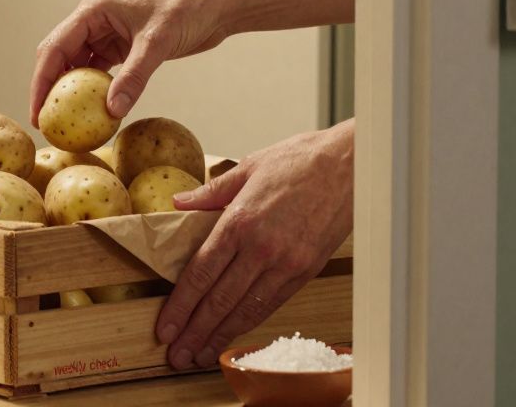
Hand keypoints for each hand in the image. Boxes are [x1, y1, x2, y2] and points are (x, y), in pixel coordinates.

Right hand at [29, 0, 241, 124]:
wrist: (216, 5)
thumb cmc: (187, 10)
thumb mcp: (157, 44)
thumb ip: (133, 77)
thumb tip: (111, 111)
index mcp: (93, 9)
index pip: (55, 48)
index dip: (41, 81)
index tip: (37, 112)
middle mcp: (94, 19)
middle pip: (59, 56)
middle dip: (49, 88)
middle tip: (46, 123)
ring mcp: (106, 32)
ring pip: (77, 65)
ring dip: (71, 91)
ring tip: (65, 122)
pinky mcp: (122, 45)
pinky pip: (99, 70)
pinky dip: (94, 90)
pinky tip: (92, 111)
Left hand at [156, 119, 353, 369]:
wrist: (350, 165)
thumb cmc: (300, 161)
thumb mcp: (247, 168)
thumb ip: (210, 192)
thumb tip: (179, 203)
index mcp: (240, 221)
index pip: (201, 273)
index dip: (180, 306)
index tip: (165, 327)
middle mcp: (262, 248)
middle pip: (220, 300)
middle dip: (195, 331)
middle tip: (176, 355)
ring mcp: (287, 263)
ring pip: (247, 309)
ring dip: (221, 336)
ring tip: (199, 355)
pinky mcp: (306, 270)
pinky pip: (272, 303)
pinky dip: (251, 323)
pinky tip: (235, 334)